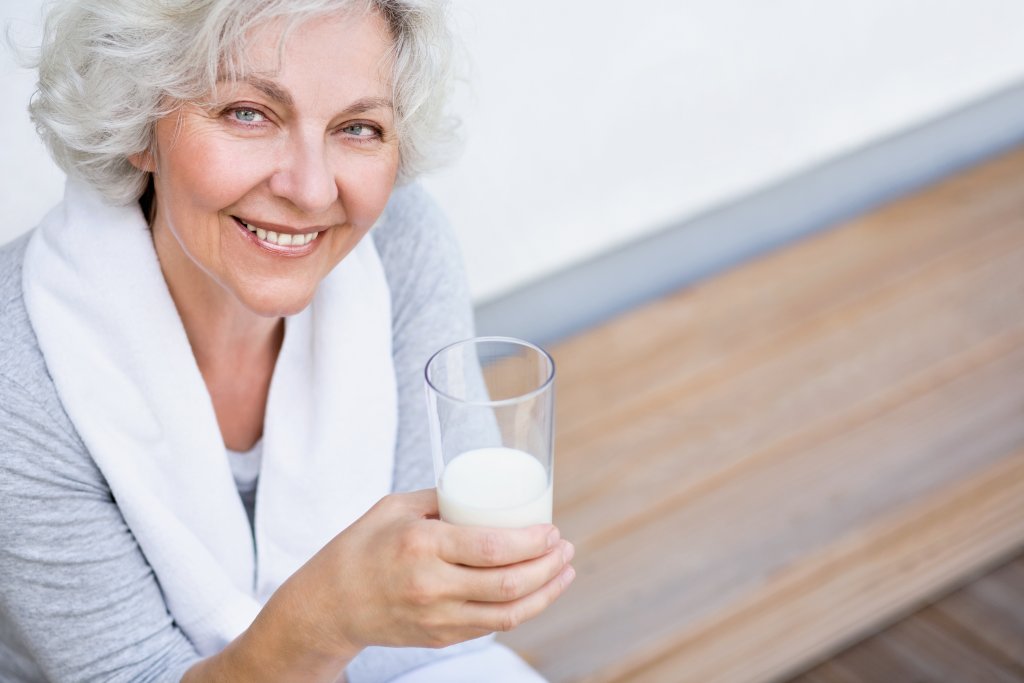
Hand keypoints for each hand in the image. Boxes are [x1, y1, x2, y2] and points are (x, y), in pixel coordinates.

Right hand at [283, 489, 574, 654]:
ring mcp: (437, 617)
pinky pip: (491, 626)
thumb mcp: (396, 507)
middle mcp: (432, 586)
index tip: (551, 529)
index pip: (492, 548)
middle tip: (565, 548)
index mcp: (422, 546)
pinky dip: (520, 609)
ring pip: (508, 614)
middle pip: (508, 585)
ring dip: (545, 593)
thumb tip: (486, 488)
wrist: (329, 604)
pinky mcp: (440, 637)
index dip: (532, 542)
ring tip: (564, 571)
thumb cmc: (361, 547)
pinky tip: (535, 592)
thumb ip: (442, 498)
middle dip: (549, 567)